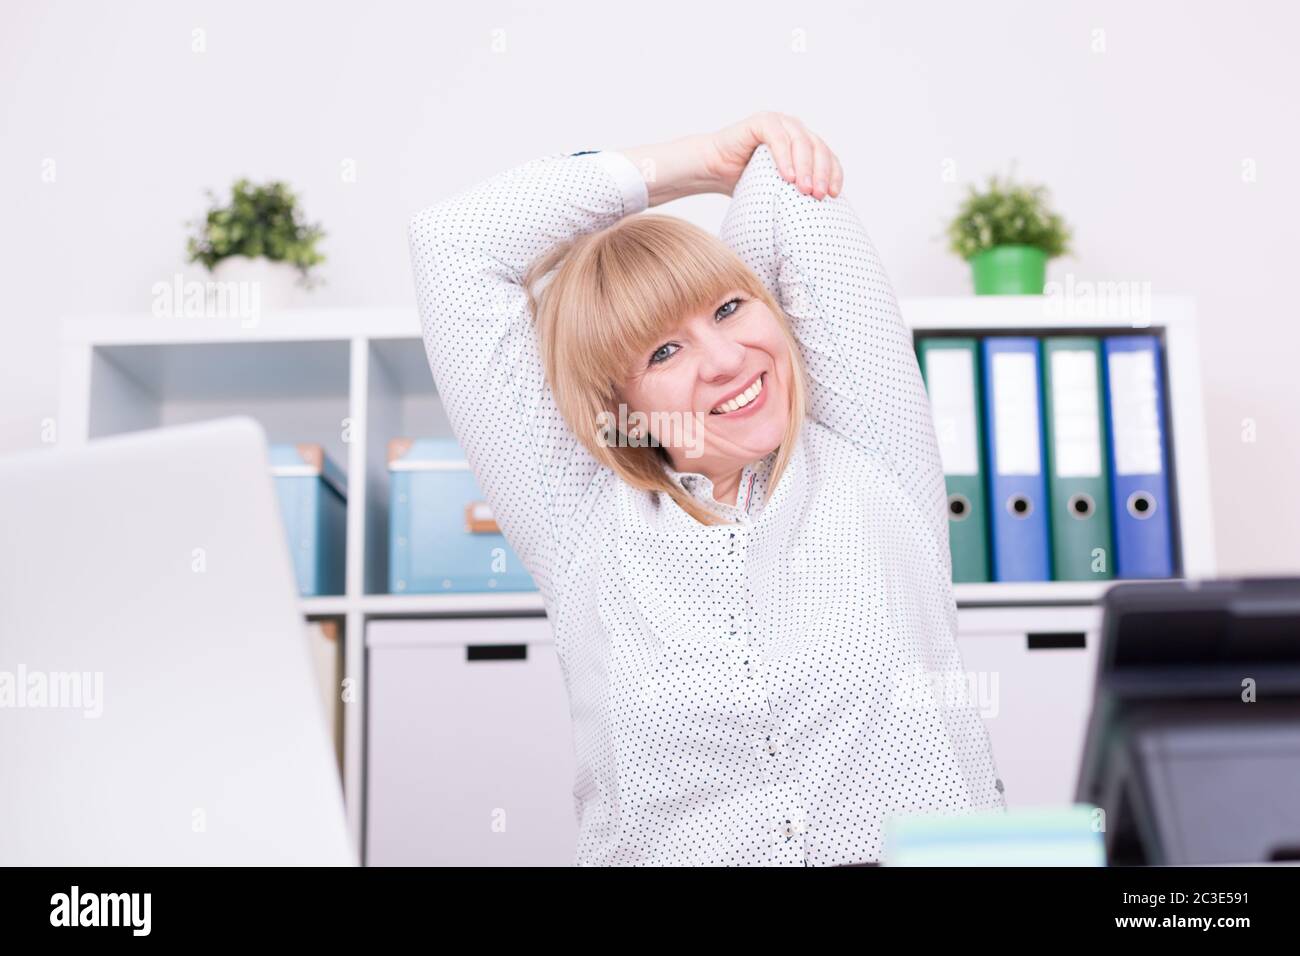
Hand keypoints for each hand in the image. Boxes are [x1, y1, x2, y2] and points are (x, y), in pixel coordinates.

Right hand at [703, 111, 843, 198]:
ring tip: (804, 188)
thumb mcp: (778, 190)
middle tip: (819, 195)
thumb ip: (798, 193)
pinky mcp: (761, 122)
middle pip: (818, 148)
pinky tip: (787, 176)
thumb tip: (820, 221)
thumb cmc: (745, 182)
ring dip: (805, 166)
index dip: (834, 174)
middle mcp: (794, 130)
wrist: (714, 171)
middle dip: (821, 173)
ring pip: (802, 141)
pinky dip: (785, 156)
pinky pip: (778, 137)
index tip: (833, 195)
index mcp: (804, 145)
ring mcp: (779, 123)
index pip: (828, 156)